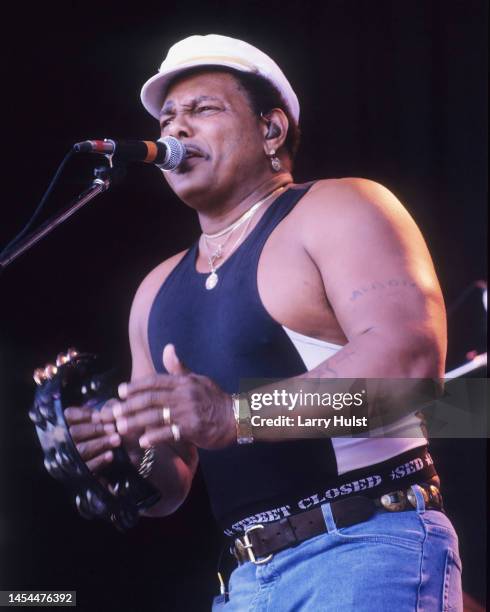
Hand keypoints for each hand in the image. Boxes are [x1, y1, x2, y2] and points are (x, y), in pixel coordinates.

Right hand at [64, 400, 121, 472]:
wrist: (121, 454)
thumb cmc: (111, 429)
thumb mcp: (109, 414)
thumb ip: (108, 409)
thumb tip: (106, 413)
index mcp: (69, 423)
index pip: (69, 415)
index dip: (84, 414)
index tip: (99, 416)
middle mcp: (65, 439)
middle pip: (74, 432)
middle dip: (95, 429)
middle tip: (112, 428)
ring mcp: (71, 456)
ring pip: (81, 449)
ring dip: (100, 443)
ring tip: (117, 440)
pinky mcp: (79, 472)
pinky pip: (87, 467)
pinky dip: (99, 460)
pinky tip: (111, 455)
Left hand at [113, 344, 235, 450]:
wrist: (236, 417)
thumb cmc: (214, 399)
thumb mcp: (197, 379)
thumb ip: (179, 368)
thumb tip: (168, 348)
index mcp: (183, 382)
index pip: (155, 381)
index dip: (136, 386)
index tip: (120, 391)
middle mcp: (184, 395)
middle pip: (150, 399)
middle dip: (129, 405)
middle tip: (114, 412)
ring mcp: (187, 412)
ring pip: (155, 415)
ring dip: (136, 422)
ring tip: (121, 427)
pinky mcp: (192, 428)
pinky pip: (169, 432)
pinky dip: (154, 437)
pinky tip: (142, 441)